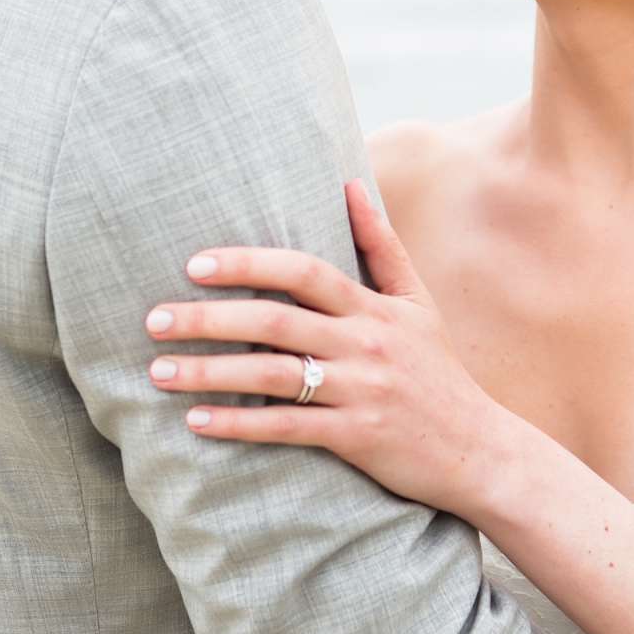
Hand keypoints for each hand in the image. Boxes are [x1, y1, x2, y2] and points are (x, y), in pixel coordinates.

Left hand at [142, 180, 524, 520]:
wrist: (479, 449)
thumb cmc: (438, 373)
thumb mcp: (417, 303)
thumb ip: (381, 246)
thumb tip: (350, 183)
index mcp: (375, 308)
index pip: (304, 272)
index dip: (249, 265)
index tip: (195, 265)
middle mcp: (366, 344)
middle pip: (276, 321)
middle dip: (209, 318)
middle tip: (154, 319)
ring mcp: (360, 392)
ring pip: (273, 376)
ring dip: (210, 373)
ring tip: (159, 371)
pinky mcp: (355, 438)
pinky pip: (287, 429)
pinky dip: (239, 425)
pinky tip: (196, 423)